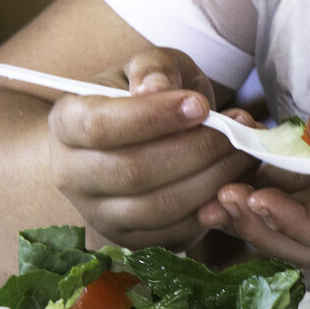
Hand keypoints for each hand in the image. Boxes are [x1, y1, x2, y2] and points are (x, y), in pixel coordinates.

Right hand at [48, 48, 256, 249]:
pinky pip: (175, 232)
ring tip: (243, 151)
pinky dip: (212, 207)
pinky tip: (234, 179)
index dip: (153, 117)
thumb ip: (154, 69)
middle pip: (133, 172)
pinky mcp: (132, 241)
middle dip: (195, 150)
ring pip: (158, 207)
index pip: (100, 126)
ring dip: (211, 179)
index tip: (200, 105)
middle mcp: (71, 175)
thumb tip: (156, 88)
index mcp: (66, 124)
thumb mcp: (149, 67)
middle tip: (238, 130)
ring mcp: (98, 215)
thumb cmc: (144, 95)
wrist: (139, 138)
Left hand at [195, 83, 309, 266]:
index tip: (256, 198)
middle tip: (213, 202)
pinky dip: (268, 185)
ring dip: (252, 213)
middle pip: (303, 240)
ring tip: (209, 196)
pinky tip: (237, 167)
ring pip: (295, 220)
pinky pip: (302, 191)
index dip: (293, 222)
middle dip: (257, 227)